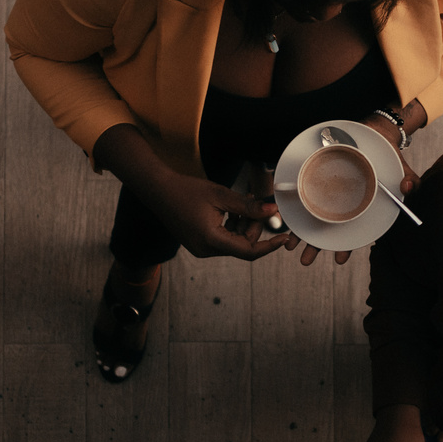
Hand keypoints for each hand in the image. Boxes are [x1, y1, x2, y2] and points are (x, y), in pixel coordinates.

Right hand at [150, 174, 290, 259]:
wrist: (158, 190)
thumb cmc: (186, 190)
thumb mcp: (221, 195)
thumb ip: (248, 206)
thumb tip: (272, 210)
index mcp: (211, 240)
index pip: (248, 251)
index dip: (269, 246)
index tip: (285, 238)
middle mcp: (206, 250)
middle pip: (242, 246)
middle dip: (253, 227)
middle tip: (255, 203)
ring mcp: (201, 249)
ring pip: (233, 243)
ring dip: (242, 226)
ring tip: (241, 203)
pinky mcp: (198, 244)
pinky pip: (222, 240)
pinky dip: (231, 227)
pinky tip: (230, 210)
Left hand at [283, 116, 420, 265]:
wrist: (377, 136)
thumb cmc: (390, 158)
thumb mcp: (403, 170)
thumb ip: (409, 181)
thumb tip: (408, 188)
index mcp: (364, 210)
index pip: (354, 234)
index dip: (346, 248)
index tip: (339, 260)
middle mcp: (346, 206)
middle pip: (330, 230)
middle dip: (316, 247)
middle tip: (305, 261)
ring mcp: (332, 196)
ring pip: (315, 218)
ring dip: (302, 234)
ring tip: (291, 247)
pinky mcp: (321, 183)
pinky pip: (306, 198)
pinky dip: (296, 209)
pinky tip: (285, 219)